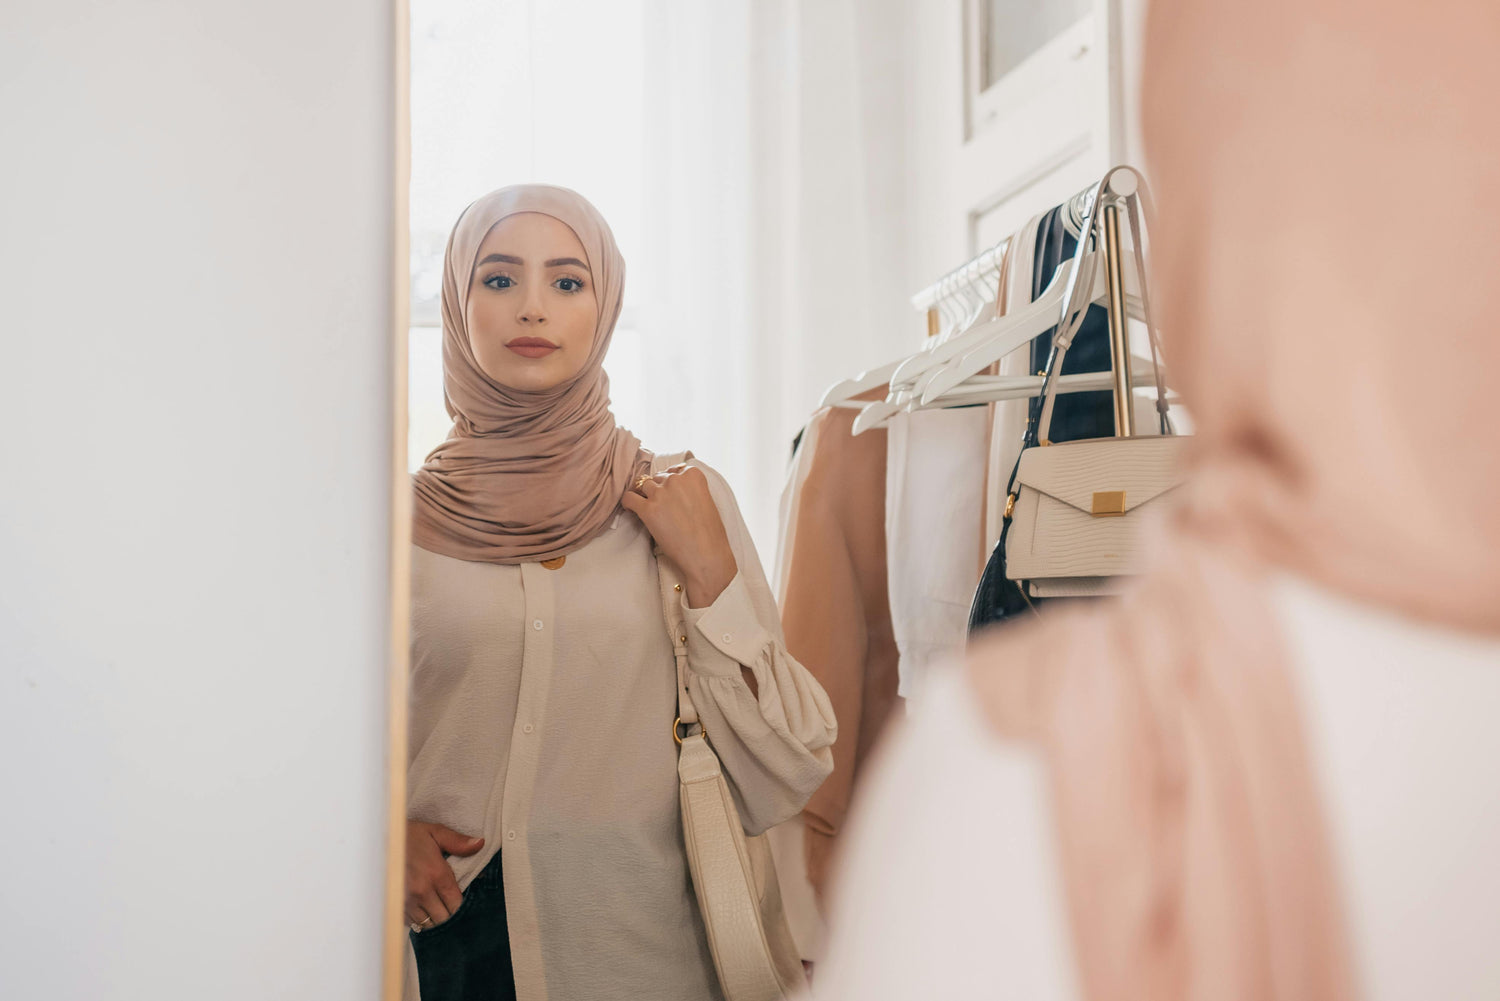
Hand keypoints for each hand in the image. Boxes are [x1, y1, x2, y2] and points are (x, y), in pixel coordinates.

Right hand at [405, 820, 483, 929]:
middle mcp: (422, 892)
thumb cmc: (409, 835)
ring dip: (435, 920)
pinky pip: (412, 923)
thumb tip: (480, 844)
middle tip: (452, 908)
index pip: (456, 905)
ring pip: (428, 925)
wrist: (377, 839)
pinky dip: (419, 920)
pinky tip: (423, 910)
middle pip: (444, 919)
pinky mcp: (395, 905)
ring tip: (439, 911)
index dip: (463, 908)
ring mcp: (407, 901)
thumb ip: (458, 842)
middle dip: (450, 916)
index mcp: (436, 875)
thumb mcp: (435, 832)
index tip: (464, 904)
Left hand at [621, 463, 736, 607]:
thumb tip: (675, 488)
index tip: (671, 492)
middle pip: (658, 477)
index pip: (674, 470)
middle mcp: (676, 480)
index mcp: (693, 475)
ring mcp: (660, 493)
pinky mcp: (648, 510)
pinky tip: (631, 509)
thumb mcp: (707, 500)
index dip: (670, 481)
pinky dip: (628, 502)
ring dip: (645, 495)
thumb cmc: (710, 533)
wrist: (706, 555)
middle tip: (663, 506)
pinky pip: (629, 498)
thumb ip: (691, 489)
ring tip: (649, 509)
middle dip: (659, 489)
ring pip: (643, 485)